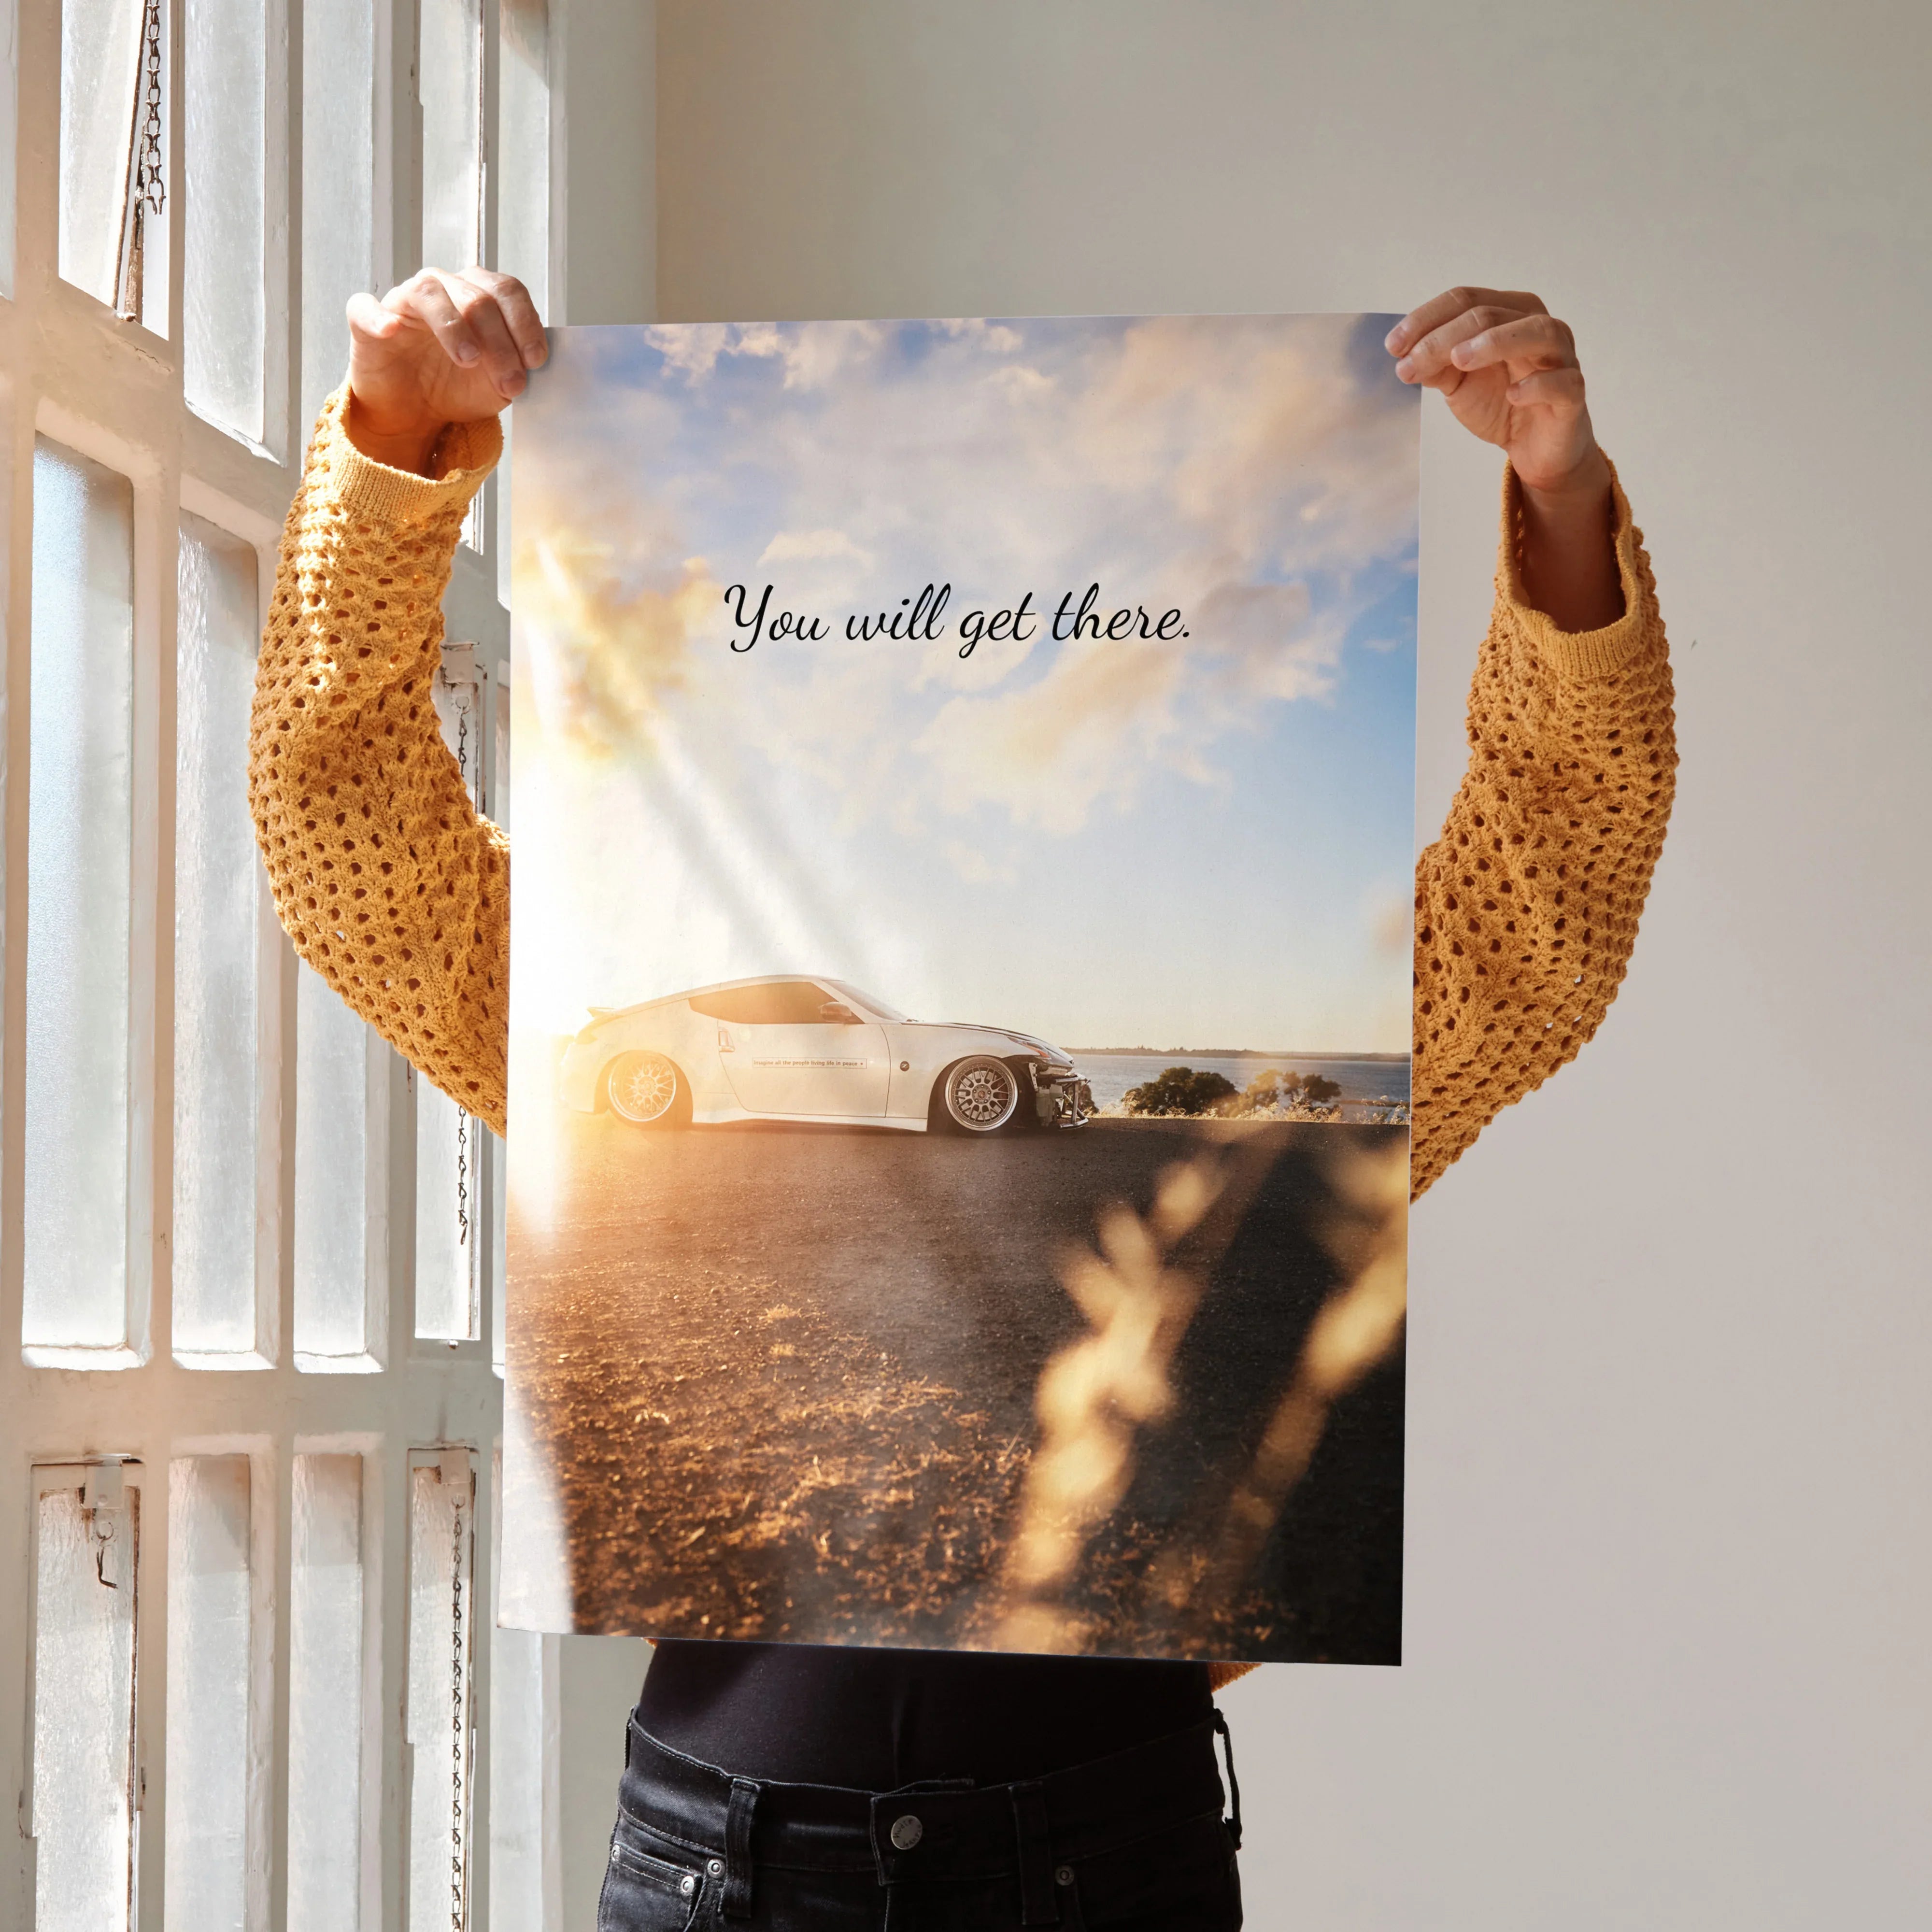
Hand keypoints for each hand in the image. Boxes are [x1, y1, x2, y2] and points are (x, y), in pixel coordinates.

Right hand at [344, 267, 546, 474]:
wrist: (415, 412)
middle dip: (499, 342)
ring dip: (454, 327)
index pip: (507, 291)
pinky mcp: (366, 320)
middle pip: (477, 297)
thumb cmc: (456, 387)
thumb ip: (516, 368)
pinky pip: (366, 308)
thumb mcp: (497, 384)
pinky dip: (378, 317)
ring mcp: (404, 301)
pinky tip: (391, 330)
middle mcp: (443, 288)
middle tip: (510, 381)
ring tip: (469, 360)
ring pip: (430, 293)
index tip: (535, 360)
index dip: (525, 323)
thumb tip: (531, 364)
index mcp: (479, 295)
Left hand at [1388, 287, 1621, 628]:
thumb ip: (1435, 365)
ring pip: (1536, 332)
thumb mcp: (1458, 382)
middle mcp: (1538, 326)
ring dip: (1495, 342)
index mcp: (1509, 313)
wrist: (1533, 447)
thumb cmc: (1499, 402)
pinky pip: (1563, 381)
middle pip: (1490, 314)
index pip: (1466, 299)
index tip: (1393, 347)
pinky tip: (1512, 394)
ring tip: (1458, 360)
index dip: (1426, 319)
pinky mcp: (1573, 394)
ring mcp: (1561, 357)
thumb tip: (1404, 356)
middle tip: (1411, 363)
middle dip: (1444, 337)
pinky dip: (1538, 384)